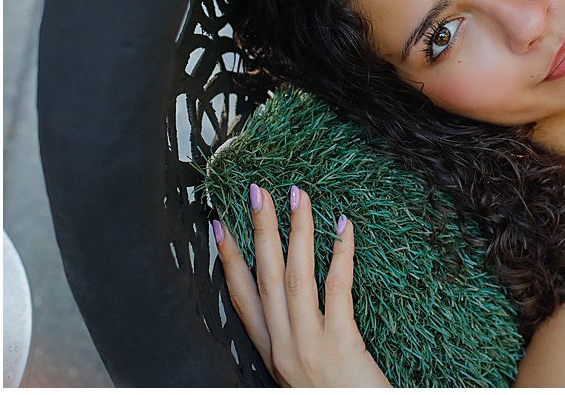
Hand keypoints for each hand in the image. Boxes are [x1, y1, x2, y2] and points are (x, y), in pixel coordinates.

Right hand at [215, 183, 391, 386]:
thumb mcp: (304, 374)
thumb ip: (295, 343)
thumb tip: (297, 303)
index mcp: (271, 353)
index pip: (242, 299)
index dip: (230, 261)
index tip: (220, 225)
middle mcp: (282, 348)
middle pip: (265, 279)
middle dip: (259, 231)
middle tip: (258, 190)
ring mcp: (308, 346)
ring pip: (296, 277)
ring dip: (296, 232)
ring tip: (298, 194)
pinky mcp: (340, 345)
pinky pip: (338, 289)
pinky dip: (341, 255)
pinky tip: (344, 226)